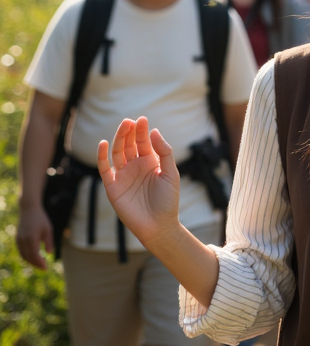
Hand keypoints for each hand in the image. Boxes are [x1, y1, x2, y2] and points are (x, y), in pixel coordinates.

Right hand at [16, 203, 53, 269]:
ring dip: (31, 261)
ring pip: (23, 255)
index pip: (34, 255)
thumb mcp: (48, 229)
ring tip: (40, 264)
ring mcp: (19, 240)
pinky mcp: (17, 239)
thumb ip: (49, 242)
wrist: (29, 210)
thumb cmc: (41, 219)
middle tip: (44, 268)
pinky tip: (34, 257)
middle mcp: (23, 240)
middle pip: (28, 257)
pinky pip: (21, 251)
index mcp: (31, 238)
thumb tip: (50, 253)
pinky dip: (27, 256)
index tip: (46, 268)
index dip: (39, 263)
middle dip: (36, 264)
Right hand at [97, 117, 179, 248]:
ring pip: (118, 152)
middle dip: (129, 132)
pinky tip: (103, 143)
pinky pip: (105, 169)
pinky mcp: (113, 187)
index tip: (142, 119)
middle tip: (130, 121)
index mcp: (150, 162)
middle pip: (129, 144)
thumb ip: (164, 152)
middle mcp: (135, 167)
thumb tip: (154, 131)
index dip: (142, 131)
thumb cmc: (168, 201)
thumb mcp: (171, 173)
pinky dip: (102, 157)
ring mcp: (123, 176)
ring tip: (123, 126)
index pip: (143, 142)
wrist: (159, 226)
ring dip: (119, 139)